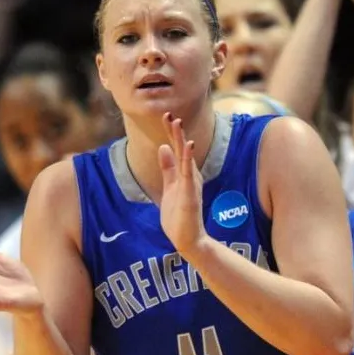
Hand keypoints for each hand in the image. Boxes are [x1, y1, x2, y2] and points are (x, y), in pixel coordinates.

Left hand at [158, 112, 208, 256]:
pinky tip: (187, 145)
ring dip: (181, 140)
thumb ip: (167, 168)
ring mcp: (190, 184)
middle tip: (168, 114)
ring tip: (177, 123)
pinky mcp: (190, 193)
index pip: (176, 149)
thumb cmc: (179, 216)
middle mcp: (189, 175)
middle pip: (181, 149)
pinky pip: (188, 172)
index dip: (171, 133)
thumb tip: (163, 147)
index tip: (166, 116)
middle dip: (174, 132)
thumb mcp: (169, 187)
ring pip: (185, 157)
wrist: (188, 239)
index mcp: (183, 174)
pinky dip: (187, 158)